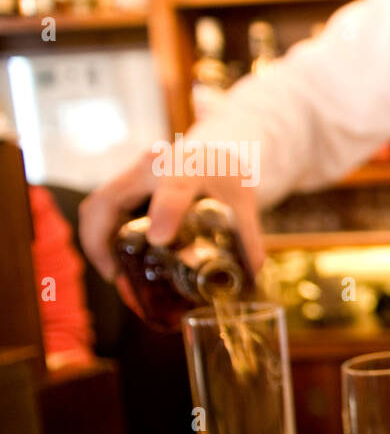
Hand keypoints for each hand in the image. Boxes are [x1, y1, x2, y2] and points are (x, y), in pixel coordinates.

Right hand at [79, 143, 265, 282]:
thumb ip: (248, 240)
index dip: (166, 211)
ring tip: (120, 281)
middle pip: (109, 201)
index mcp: (189, 166)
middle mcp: (150, 166)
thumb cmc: (224, 177)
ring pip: (95, 210)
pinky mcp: (120, 188)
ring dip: (99, 249)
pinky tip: (119, 269)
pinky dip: (102, 244)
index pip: (174, 186)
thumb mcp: (242, 203)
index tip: (160, 239)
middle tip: (121, 280)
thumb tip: (249, 277)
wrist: (212, 152)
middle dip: (104, 244)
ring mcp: (130, 176)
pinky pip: (99, 215)